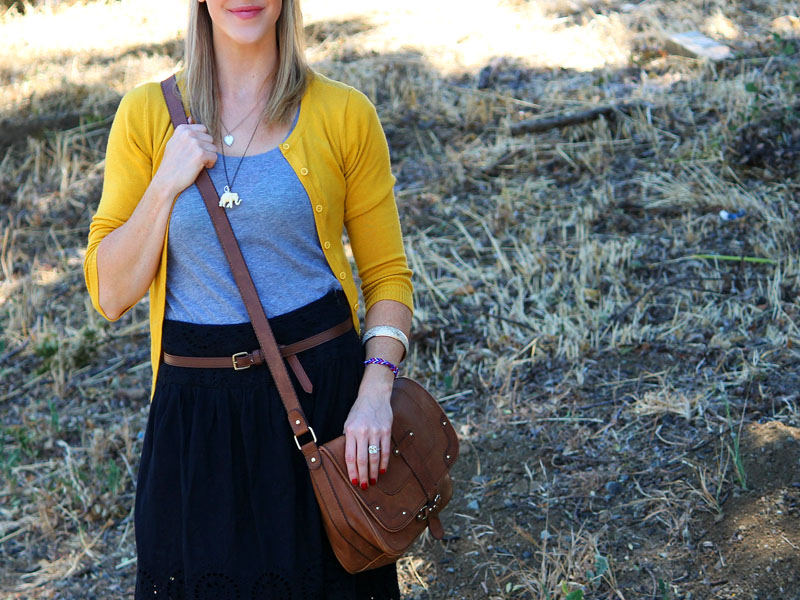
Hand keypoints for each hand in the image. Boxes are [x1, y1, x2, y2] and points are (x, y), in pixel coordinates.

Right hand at [153, 117, 217, 198]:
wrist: (167, 179)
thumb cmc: (172, 163)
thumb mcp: (174, 142)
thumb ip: (185, 131)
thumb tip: (191, 117)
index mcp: (182, 129)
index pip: (204, 129)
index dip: (202, 141)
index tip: (193, 150)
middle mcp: (188, 134)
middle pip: (210, 139)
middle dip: (206, 149)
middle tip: (195, 158)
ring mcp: (195, 143)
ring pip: (214, 148)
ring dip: (208, 157)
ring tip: (196, 163)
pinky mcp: (200, 154)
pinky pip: (214, 157)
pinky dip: (210, 164)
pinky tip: (200, 167)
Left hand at [343, 375, 392, 489]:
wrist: (374, 395)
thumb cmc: (359, 411)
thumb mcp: (348, 423)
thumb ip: (348, 439)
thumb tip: (349, 460)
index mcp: (350, 431)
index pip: (350, 456)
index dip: (352, 471)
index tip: (353, 482)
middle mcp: (362, 432)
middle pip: (362, 460)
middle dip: (363, 475)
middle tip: (364, 486)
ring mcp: (375, 431)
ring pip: (374, 457)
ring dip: (373, 472)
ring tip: (373, 481)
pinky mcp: (386, 430)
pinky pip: (385, 450)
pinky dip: (384, 462)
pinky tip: (382, 470)